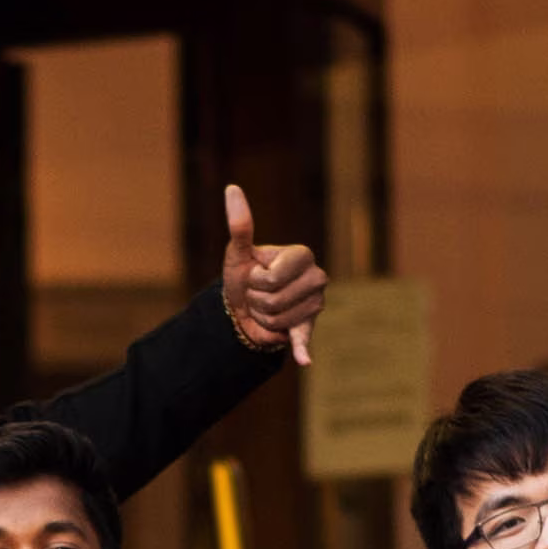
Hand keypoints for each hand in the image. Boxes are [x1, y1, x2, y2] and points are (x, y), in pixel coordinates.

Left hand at [218, 184, 324, 365]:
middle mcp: (316, 276)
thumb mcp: (239, 253)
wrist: (242, 311)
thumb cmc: (243, 276)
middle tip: (259, 294)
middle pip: (276, 298)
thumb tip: (231, 188)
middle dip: (257, 299)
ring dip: (263, 316)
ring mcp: (315, 303)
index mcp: (301, 255)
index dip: (256, 280)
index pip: (274, 276)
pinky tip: (303, 359)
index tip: (256, 275)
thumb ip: (240, 224)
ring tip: (264, 307)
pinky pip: (303, 337)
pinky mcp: (309, 327)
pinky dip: (301, 349)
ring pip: (279, 318)